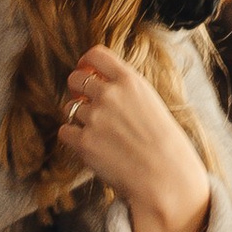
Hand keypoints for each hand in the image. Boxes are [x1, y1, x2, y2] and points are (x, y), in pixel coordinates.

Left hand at [53, 47, 211, 231]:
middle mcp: (109, 95)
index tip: (85, 70)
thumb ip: (125, 90)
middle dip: (76, 90)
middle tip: (86, 103)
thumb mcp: (150, 103)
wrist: (166, 177)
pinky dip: (73, 138)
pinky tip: (90, 146)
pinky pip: (65, 131)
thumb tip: (96, 83)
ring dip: (79, 118)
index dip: (86, 62)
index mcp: (130, 81)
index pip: (96, 54)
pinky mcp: (84, 142)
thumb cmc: (164, 144)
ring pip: (70, 108)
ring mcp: (95, 118)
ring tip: (100, 134)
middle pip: (75, 79)